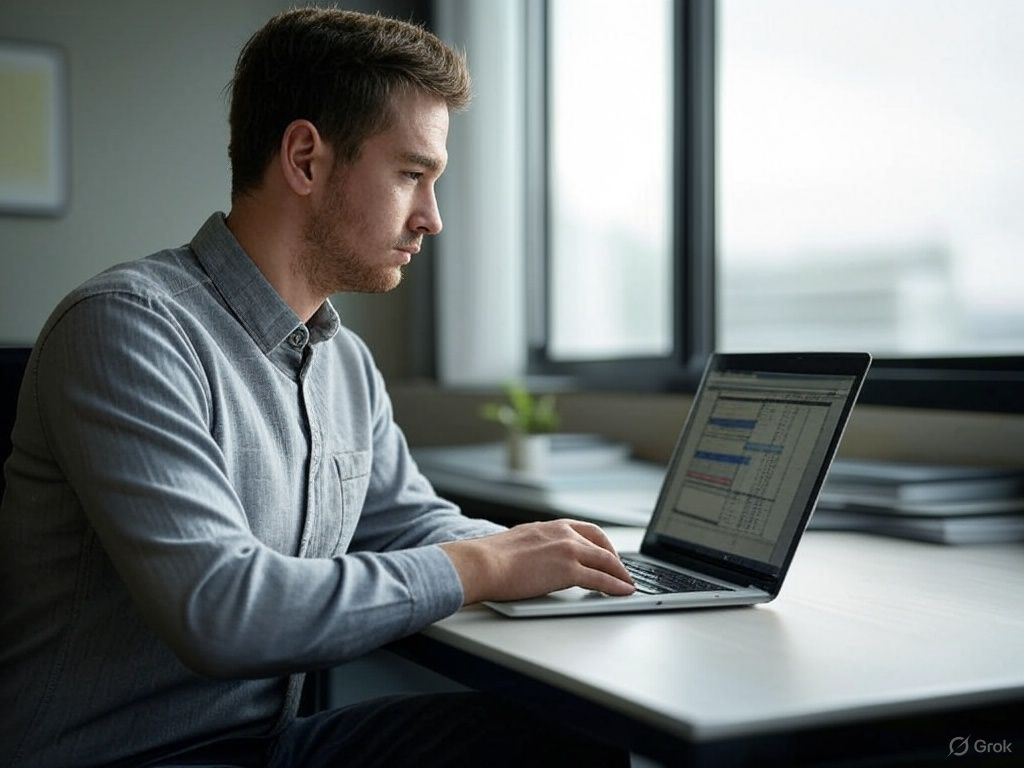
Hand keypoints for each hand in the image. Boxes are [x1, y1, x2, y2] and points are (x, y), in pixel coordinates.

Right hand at [439, 519, 634, 604]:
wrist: (482, 563)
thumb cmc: (490, 558)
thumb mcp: (519, 543)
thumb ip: (535, 548)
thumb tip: (536, 560)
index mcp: (550, 526)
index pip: (587, 531)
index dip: (602, 544)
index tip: (608, 553)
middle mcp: (563, 533)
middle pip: (601, 544)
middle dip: (615, 559)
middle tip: (621, 571)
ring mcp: (568, 550)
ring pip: (606, 561)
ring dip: (620, 574)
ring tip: (627, 584)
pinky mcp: (569, 570)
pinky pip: (601, 579)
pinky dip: (616, 586)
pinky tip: (623, 591)